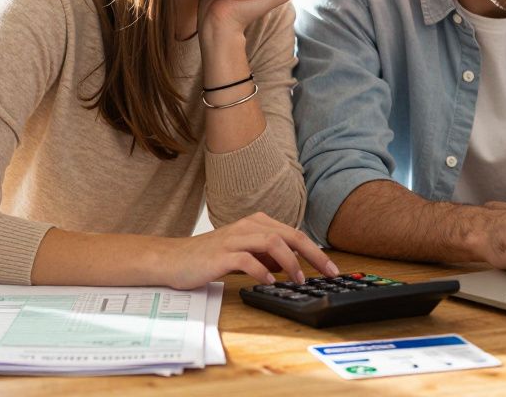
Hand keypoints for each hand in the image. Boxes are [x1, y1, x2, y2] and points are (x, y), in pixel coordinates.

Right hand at [155, 211, 337, 289]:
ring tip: (299, 279)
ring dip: (290, 262)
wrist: (172, 259)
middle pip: (289, 235)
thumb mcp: (244, 253)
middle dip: (313, 254)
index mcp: (256, 224)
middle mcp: (248, 226)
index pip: (294, 234)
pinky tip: (269, 281)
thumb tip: (290, 265)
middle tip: (329, 273)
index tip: (332, 269)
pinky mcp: (220, 254)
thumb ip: (266, 255)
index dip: (316, 251)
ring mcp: (234, 238)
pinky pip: (246, 259)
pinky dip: (262, 270)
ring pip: (272, 242)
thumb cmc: (209, 257)